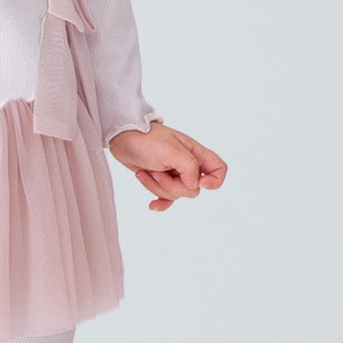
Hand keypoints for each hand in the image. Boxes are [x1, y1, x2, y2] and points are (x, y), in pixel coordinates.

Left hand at [107, 120, 227, 211]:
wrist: (122, 138)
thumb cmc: (146, 138)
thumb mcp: (171, 150)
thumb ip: (189, 167)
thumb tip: (195, 185)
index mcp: (195, 153)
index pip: (219, 169)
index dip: (215, 180)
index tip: (200, 183)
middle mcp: (188, 164)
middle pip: (193, 189)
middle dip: (172, 185)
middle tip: (157, 171)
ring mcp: (174, 174)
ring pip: (177, 195)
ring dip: (158, 187)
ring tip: (146, 172)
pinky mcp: (161, 180)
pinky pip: (167, 199)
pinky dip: (159, 202)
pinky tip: (152, 205)